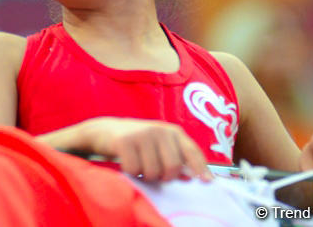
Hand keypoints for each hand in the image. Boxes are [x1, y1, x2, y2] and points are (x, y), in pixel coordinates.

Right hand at [82, 117, 210, 181]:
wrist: (105, 130)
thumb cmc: (138, 142)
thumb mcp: (159, 145)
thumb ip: (176, 158)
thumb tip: (193, 177)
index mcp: (172, 131)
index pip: (192, 151)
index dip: (200, 168)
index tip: (207, 182)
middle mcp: (159, 130)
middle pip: (173, 167)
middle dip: (164, 176)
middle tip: (154, 172)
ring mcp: (142, 134)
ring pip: (153, 172)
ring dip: (145, 175)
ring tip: (139, 164)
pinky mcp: (125, 141)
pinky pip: (135, 170)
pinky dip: (131, 172)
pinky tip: (127, 162)